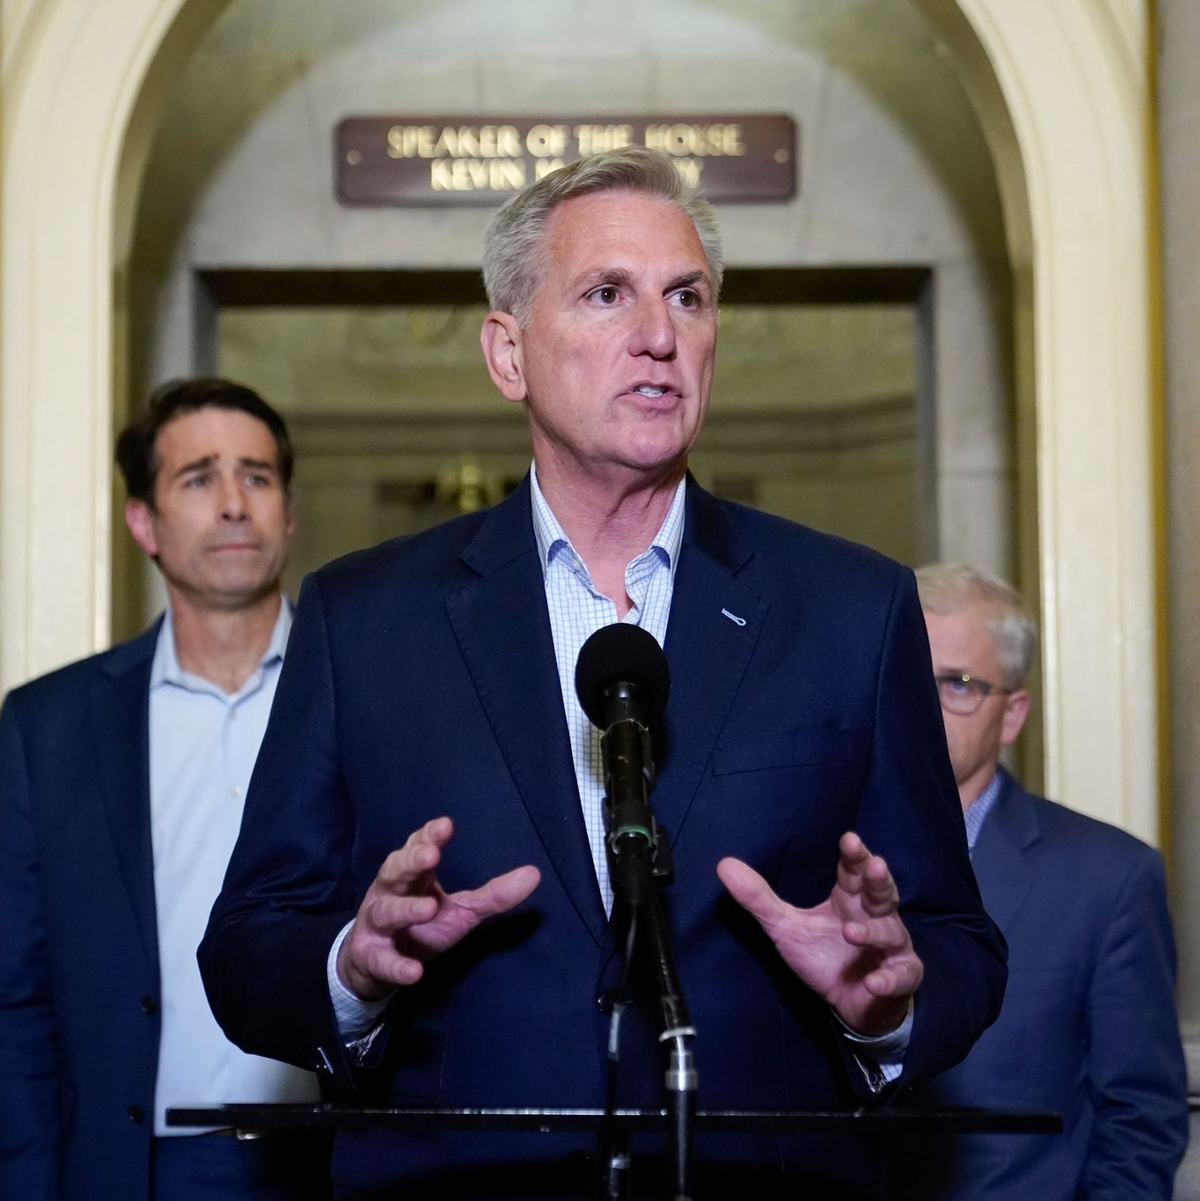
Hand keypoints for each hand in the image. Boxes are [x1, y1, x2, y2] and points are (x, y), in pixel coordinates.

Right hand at [337, 816, 540, 1000]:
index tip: (445, 826)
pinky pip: (381, 960)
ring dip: (406, 909)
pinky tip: (414, 972)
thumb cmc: (423, 925)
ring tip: (429, 908)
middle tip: (431, 855)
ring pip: (386, 912)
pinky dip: (396, 965)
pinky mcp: (371, 957)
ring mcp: (377, 924)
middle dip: (410, 861)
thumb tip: (534, 874)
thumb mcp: (461, 910)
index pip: (417, 848)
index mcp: (413, 876)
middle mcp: (390, 893)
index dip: (429, 836)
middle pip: (394, 870)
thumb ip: (493, 895)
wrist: (378, 964)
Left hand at [717, 831, 921, 1035]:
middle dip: (878, 879)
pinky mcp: (899, 976)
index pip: (853, 871)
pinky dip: (889, 978)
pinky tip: (874, 982)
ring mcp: (891, 946)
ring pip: (890, 932)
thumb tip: (724, 865)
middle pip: (881, 892)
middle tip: (873, 865)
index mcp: (849, 899)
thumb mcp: (786, 927)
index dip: (854, 856)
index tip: (849, 840)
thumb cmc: (822, 955)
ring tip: (851, 931)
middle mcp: (875, 916)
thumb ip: (759, 898)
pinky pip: (900, 975)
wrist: (851, 1003)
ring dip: (872, 931)